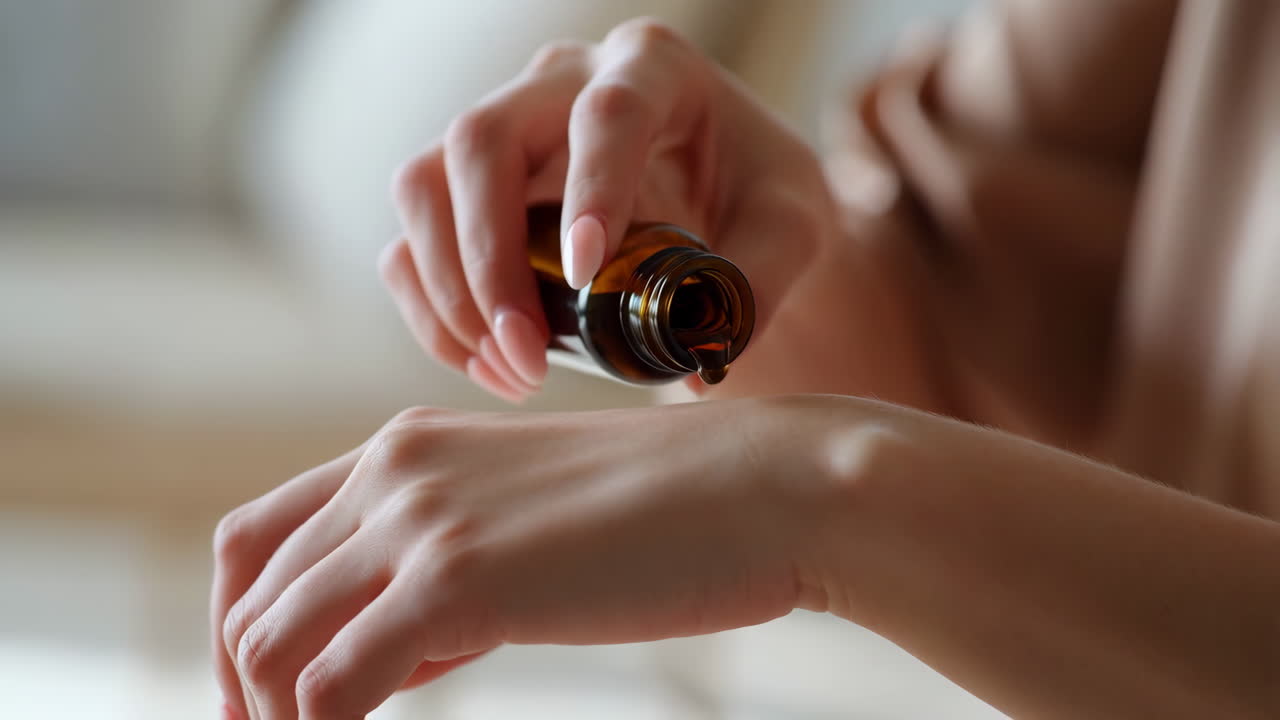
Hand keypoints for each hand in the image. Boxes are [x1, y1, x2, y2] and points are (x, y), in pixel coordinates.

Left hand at [212, 398, 845, 718]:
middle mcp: (394, 471)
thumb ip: (445, 577)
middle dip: (249, 693)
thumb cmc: (667, 513)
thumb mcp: (526, 526)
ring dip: (280, 719)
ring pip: (274, 645)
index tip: (259, 705)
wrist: (759, 488)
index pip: (258, 541)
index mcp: (404, 449)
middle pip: (252, 598)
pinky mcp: (456, 579)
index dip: (238, 629)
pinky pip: (331, 688)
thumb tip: (389, 655)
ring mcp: (420, 521)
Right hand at [384, 18, 836, 402]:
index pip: (606, 111)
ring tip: (513, 369)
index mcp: (653, 69)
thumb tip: (697, 367)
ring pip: (424, 185)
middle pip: (481, 140)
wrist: (725, 196)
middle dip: (490, 259)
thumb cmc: (759, 195)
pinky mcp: (468, 187)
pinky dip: (433, 311)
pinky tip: (487, 363)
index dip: (590, 189)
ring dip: (449, 291)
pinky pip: (412, 239)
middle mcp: (561, 82)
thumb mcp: (791, 226)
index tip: (588, 277)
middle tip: (530, 355)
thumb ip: (758, 282)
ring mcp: (504, 129)